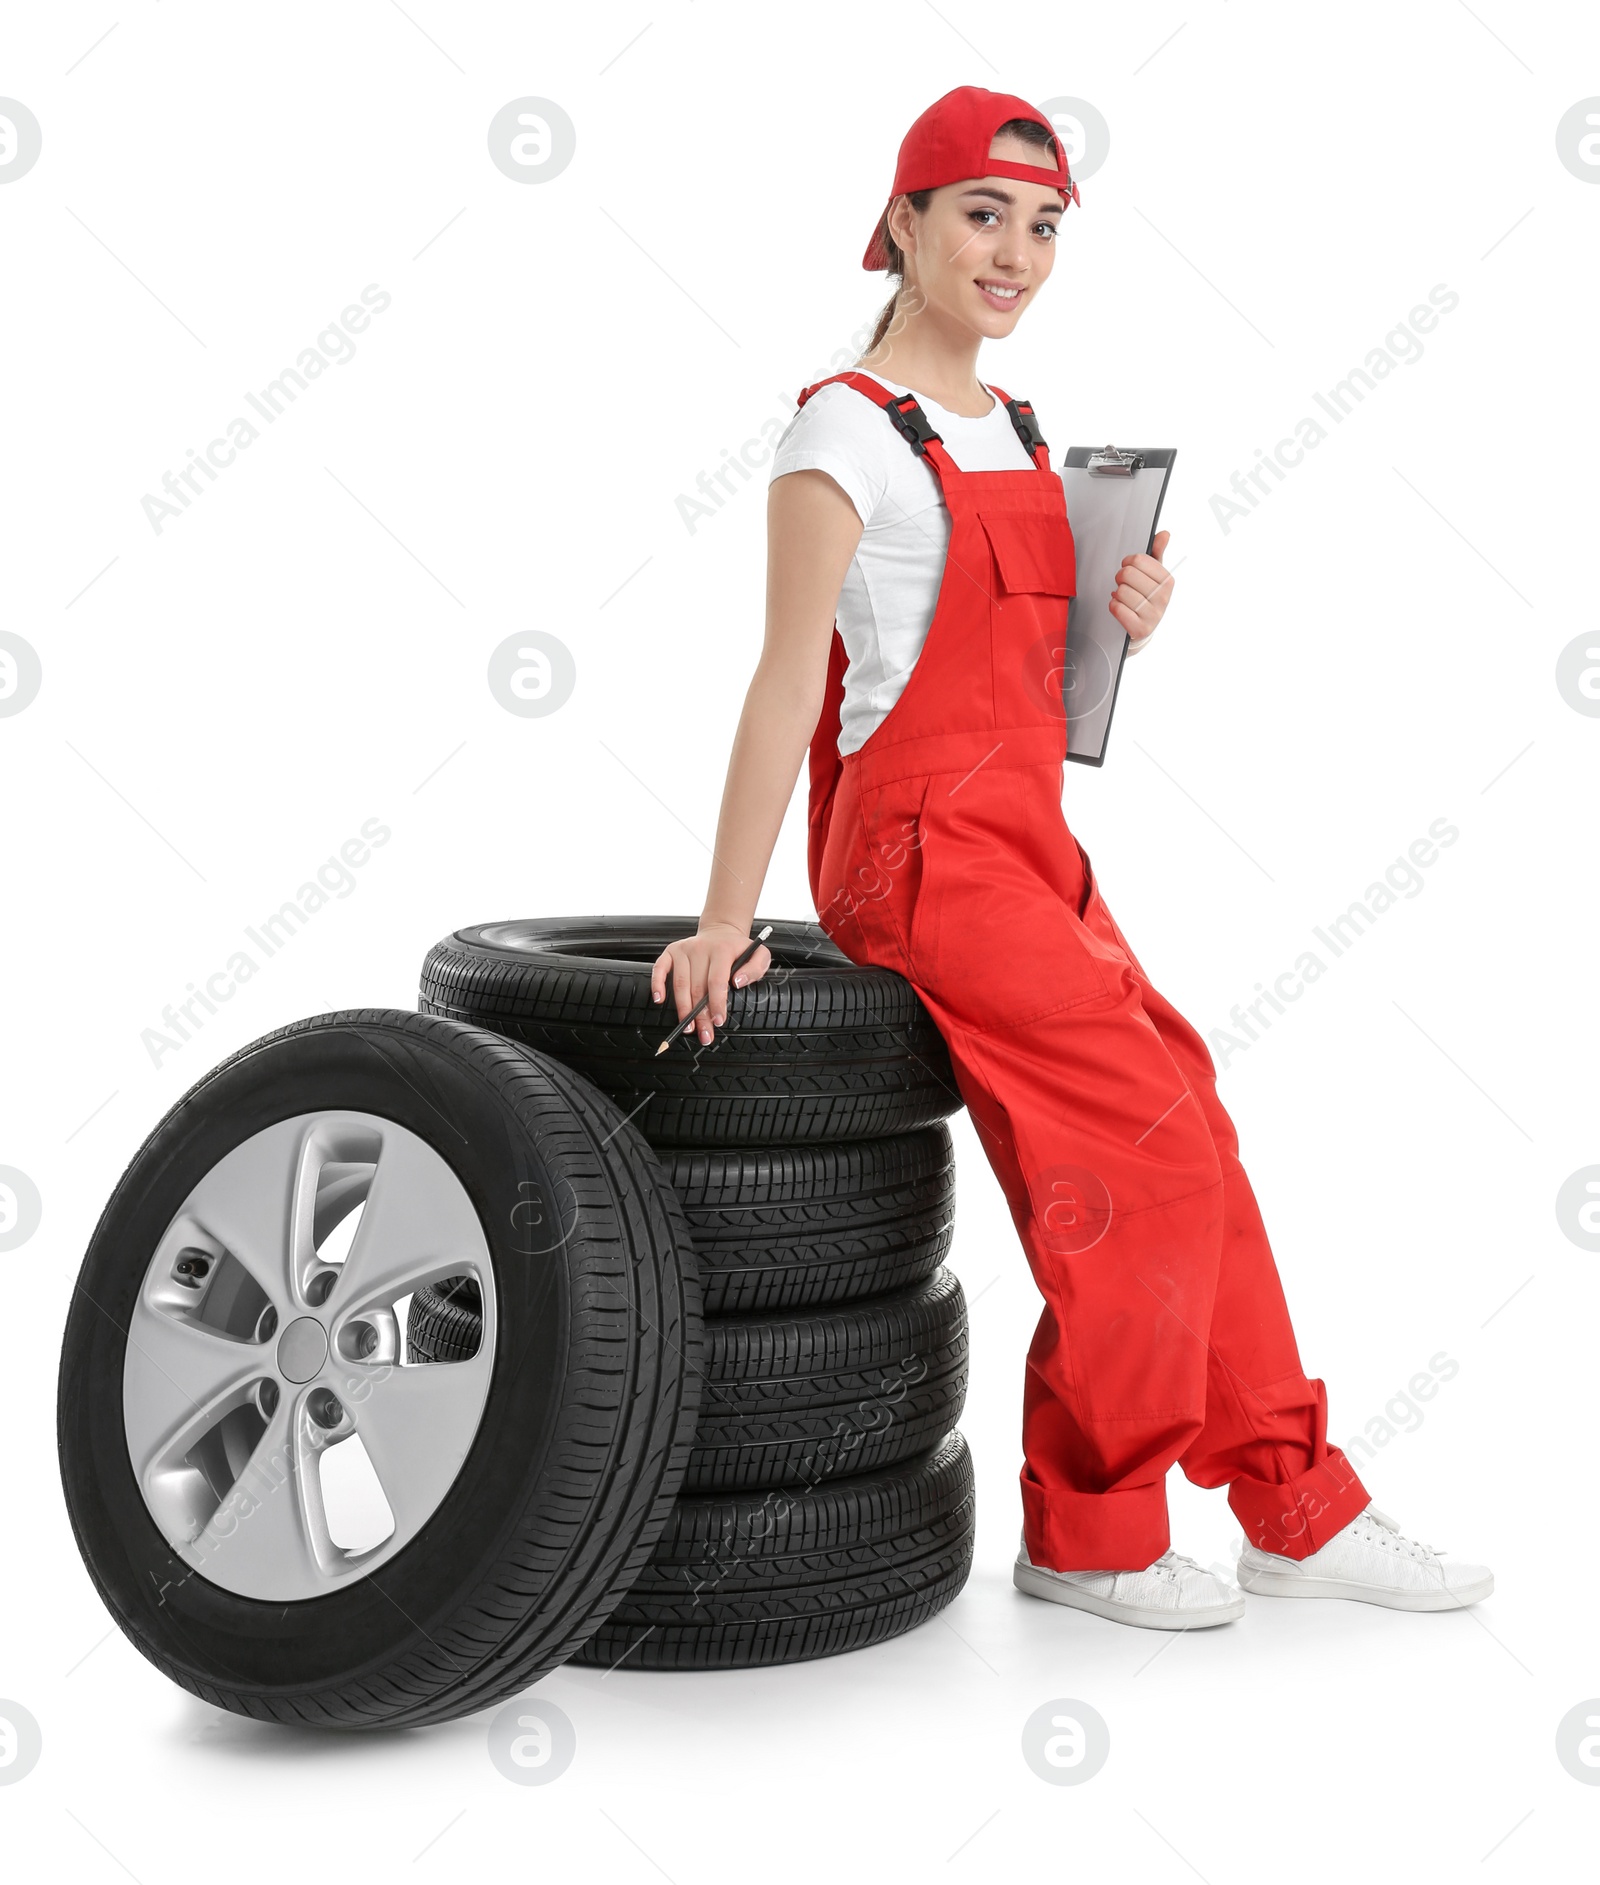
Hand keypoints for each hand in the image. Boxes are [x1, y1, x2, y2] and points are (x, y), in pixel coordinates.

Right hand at [650, 921, 773, 1045]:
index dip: (716, 1003)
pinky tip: (659, 1000)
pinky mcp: (671, 951)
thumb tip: (738, 982)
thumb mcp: (759, 954)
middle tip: (704, 1034)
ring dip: (683, 1009)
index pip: (716, 980)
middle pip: (697, 987)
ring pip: (680, 984)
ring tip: (688, 1028)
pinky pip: (660, 968)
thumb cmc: (738, 949)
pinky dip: (657, 984)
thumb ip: (755, 969)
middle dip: (700, 1015)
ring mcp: (684, 950)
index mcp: (722, 950)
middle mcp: (700, 948)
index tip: (718, 1021)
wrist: (721, 932)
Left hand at [1109, 528, 1172, 647]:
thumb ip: (1157, 552)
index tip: (1129, 568)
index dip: (1127, 562)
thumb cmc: (1147, 597)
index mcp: (1167, 581)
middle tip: (1124, 584)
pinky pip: (1117, 608)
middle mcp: (1163, 597)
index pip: (1138, 560)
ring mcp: (1153, 615)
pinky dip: (1113, 606)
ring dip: (1117, 594)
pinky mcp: (1140, 629)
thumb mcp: (1153, 575)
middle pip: (1127, 574)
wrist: (1144, 628)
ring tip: (1123, 597)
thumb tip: (1164, 534)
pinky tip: (1120, 607)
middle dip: (1120, 578)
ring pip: (1121, 592)